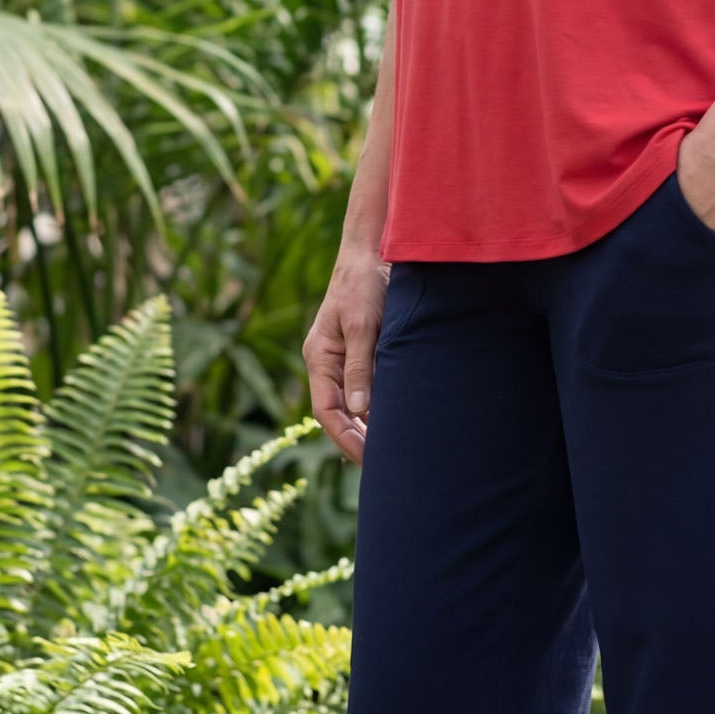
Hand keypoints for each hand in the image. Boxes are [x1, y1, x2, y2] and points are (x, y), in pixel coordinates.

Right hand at [302, 247, 388, 464]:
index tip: (367, 459)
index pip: (326, 411)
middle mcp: (329, 361)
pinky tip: (395, 419)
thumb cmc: (364, 283)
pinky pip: (367, 386)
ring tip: (392, 449)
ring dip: (369, 425)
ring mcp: (345, 356)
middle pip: (338, 412)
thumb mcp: (363, 325)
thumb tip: (358, 410)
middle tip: (384, 464)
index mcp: (320, 357)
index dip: (345, 438)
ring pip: (353, 402)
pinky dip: (378, 405)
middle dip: (357, 439)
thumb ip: (361, 366)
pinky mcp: (364, 349)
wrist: (374, 249)